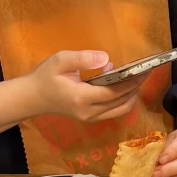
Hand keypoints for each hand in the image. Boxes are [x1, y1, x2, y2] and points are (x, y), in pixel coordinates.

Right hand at [24, 51, 147, 123]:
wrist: (33, 97)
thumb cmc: (45, 76)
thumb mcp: (60, 60)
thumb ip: (83, 58)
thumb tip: (107, 59)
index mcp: (81, 97)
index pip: (114, 92)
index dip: (131, 81)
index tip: (143, 69)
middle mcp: (89, 112)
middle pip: (122, 102)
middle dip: (135, 87)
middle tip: (144, 72)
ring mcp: (91, 118)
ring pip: (121, 110)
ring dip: (131, 95)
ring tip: (136, 78)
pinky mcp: (91, 119)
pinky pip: (114, 111)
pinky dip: (123, 100)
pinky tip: (124, 86)